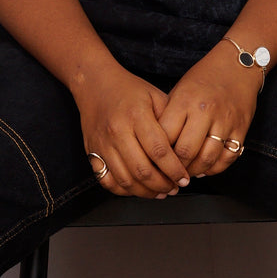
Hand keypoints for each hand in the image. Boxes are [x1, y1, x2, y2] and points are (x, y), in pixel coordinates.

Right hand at [74, 65, 191, 198]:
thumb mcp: (155, 96)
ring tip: (160, 192)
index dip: (174, 170)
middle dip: (162, 185)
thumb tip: (184, 150)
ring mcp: (102, 144)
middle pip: (142, 170)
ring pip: (125, 180)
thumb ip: (170, 121)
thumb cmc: (129, 90)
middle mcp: (117, 132)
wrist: (95, 84)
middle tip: (174, 188)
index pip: (159, 151)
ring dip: (145, 192)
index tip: (184, 178)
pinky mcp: (92, 152)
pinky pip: (107, 180)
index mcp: (136, 116)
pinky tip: (138, 188)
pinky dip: (123, 190)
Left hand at [159, 43, 260, 178]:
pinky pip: (227, 158)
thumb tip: (154, 146)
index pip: (165, 136)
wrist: (237, 65)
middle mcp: (205, 112)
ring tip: (186, 174)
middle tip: (168, 174)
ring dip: (194, 172)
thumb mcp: (179, 90)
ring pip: (207, 159)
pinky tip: (205, 168)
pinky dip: (214, 168)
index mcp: (185, 101)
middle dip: (175, 168)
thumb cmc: (203, 79)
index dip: (156, 154)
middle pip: (185, 152)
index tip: (152, 162)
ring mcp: (225, 122)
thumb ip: (168, 116)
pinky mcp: (241, 129)